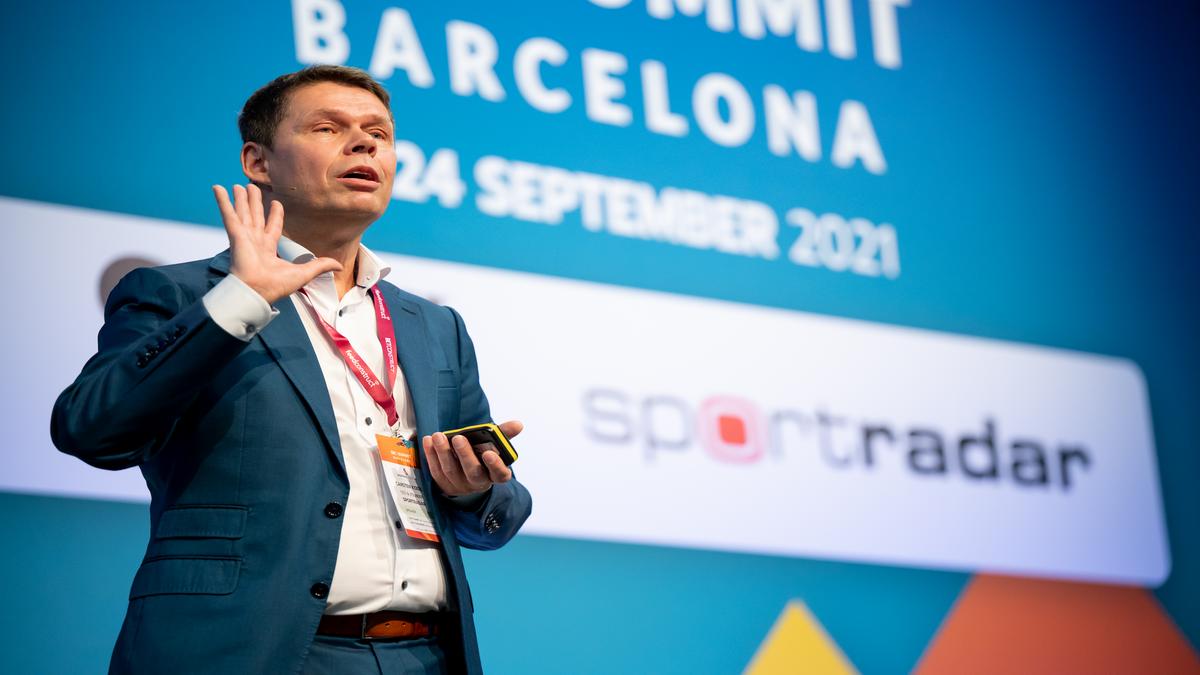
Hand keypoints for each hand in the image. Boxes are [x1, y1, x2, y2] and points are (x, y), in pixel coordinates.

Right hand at [212, 183, 341, 303]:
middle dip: (254, 202)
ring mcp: (244, 237)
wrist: (257, 292)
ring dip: (241, 199)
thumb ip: (320, 266)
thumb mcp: (304, 273)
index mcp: (269, 249)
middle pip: (255, 216)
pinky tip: (218, 188)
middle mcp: (255, 241)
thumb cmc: (276, 286)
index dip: (274, 214)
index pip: (272, 227)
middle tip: (252, 188)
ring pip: (243, 212)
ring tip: (239, 185)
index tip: (275, 202)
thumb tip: (340, 266)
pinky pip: (228, 214)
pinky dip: (222, 201)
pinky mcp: (235, 234)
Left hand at [423, 420, 522, 496]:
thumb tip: (518, 424)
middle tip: (458, 438)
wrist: (466, 473)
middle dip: (465, 455)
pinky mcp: (443, 484)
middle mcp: (479, 482)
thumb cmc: (482, 455)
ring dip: (444, 452)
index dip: (495, 465)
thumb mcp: (494, 446)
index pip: (500, 474)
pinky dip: (431, 455)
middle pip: (473, 472)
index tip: (489, 453)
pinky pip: (436, 471)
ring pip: (451, 471)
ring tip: (439, 436)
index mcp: (495, 474)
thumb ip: (504, 434)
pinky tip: (428, 440)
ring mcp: (460, 485)